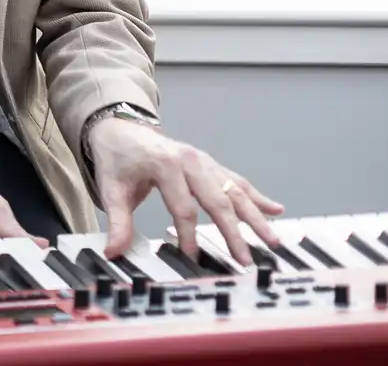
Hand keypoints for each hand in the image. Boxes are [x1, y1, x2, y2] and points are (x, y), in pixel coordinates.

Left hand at [91, 118, 283, 265]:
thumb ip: (117, 222)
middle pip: (217, 200)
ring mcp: (203, 161)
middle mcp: (190, 161)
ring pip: (234, 191)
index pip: (183, 207)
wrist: (120, 129)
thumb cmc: (118, 159)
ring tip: (273, 240)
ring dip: (255, 216)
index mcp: (166, 165)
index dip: (189, 235)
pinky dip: (256, 196)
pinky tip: (276, 209)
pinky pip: (236, 181)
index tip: (193, 257)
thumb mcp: (111, 189)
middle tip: (246, 259)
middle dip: (233, 232)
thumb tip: (113, 251)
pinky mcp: (210, 164)